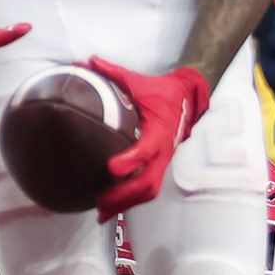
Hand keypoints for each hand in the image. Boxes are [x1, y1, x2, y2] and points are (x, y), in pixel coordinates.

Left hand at [87, 58, 210, 221]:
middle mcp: (164, 150)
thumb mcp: (138, 80)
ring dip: (126, 203)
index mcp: (159, 130)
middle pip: (147, 182)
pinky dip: (130, 201)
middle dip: (123, 195)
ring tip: (101, 212)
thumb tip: (86, 61)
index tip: (111, 167)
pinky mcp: (160, 167)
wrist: (189, 99)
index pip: (147, 149)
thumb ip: (113, 73)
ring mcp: (164, 162)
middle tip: (99, 200)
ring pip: (148, 191)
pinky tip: (110, 209)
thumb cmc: (161, 91)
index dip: (131, 160)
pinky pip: (147, 190)